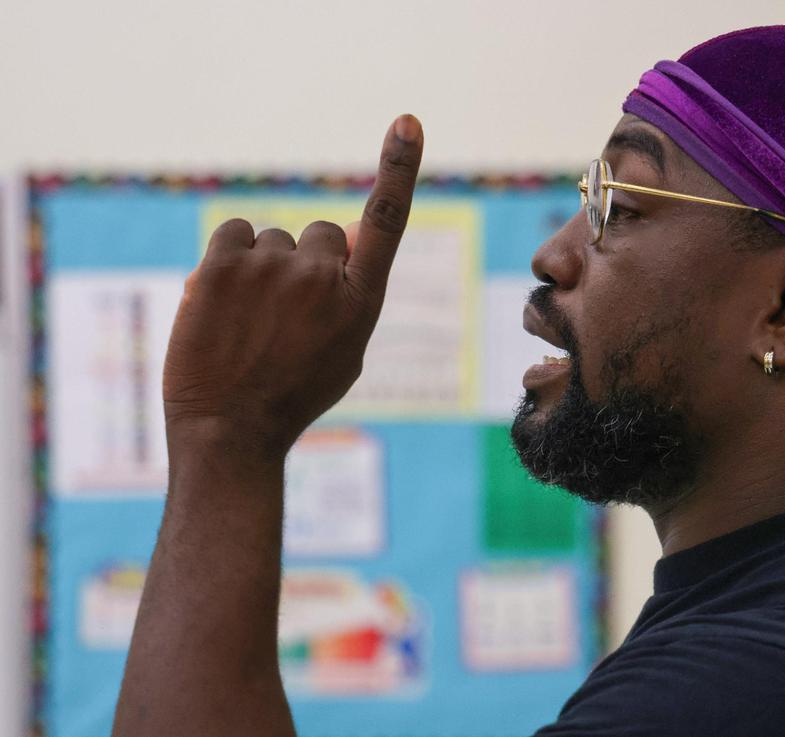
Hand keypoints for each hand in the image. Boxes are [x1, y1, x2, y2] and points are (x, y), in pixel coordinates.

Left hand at [162, 115, 423, 457]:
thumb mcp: (344, 349)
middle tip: (284, 314)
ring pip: (272, 239)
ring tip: (249, 322)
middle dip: (306, 262)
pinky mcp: (224, 264)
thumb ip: (348, 291)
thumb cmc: (292, 393)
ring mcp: (272, 266)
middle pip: (321, 235)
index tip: (407, 123)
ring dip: (262, 268)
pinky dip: (230, 259)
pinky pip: (234, 233)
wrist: (231, 428)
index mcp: (362, 300)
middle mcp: (323, 275)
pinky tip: (224, 300)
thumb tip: (342, 236)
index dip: (398, 168)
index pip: (387, 220)